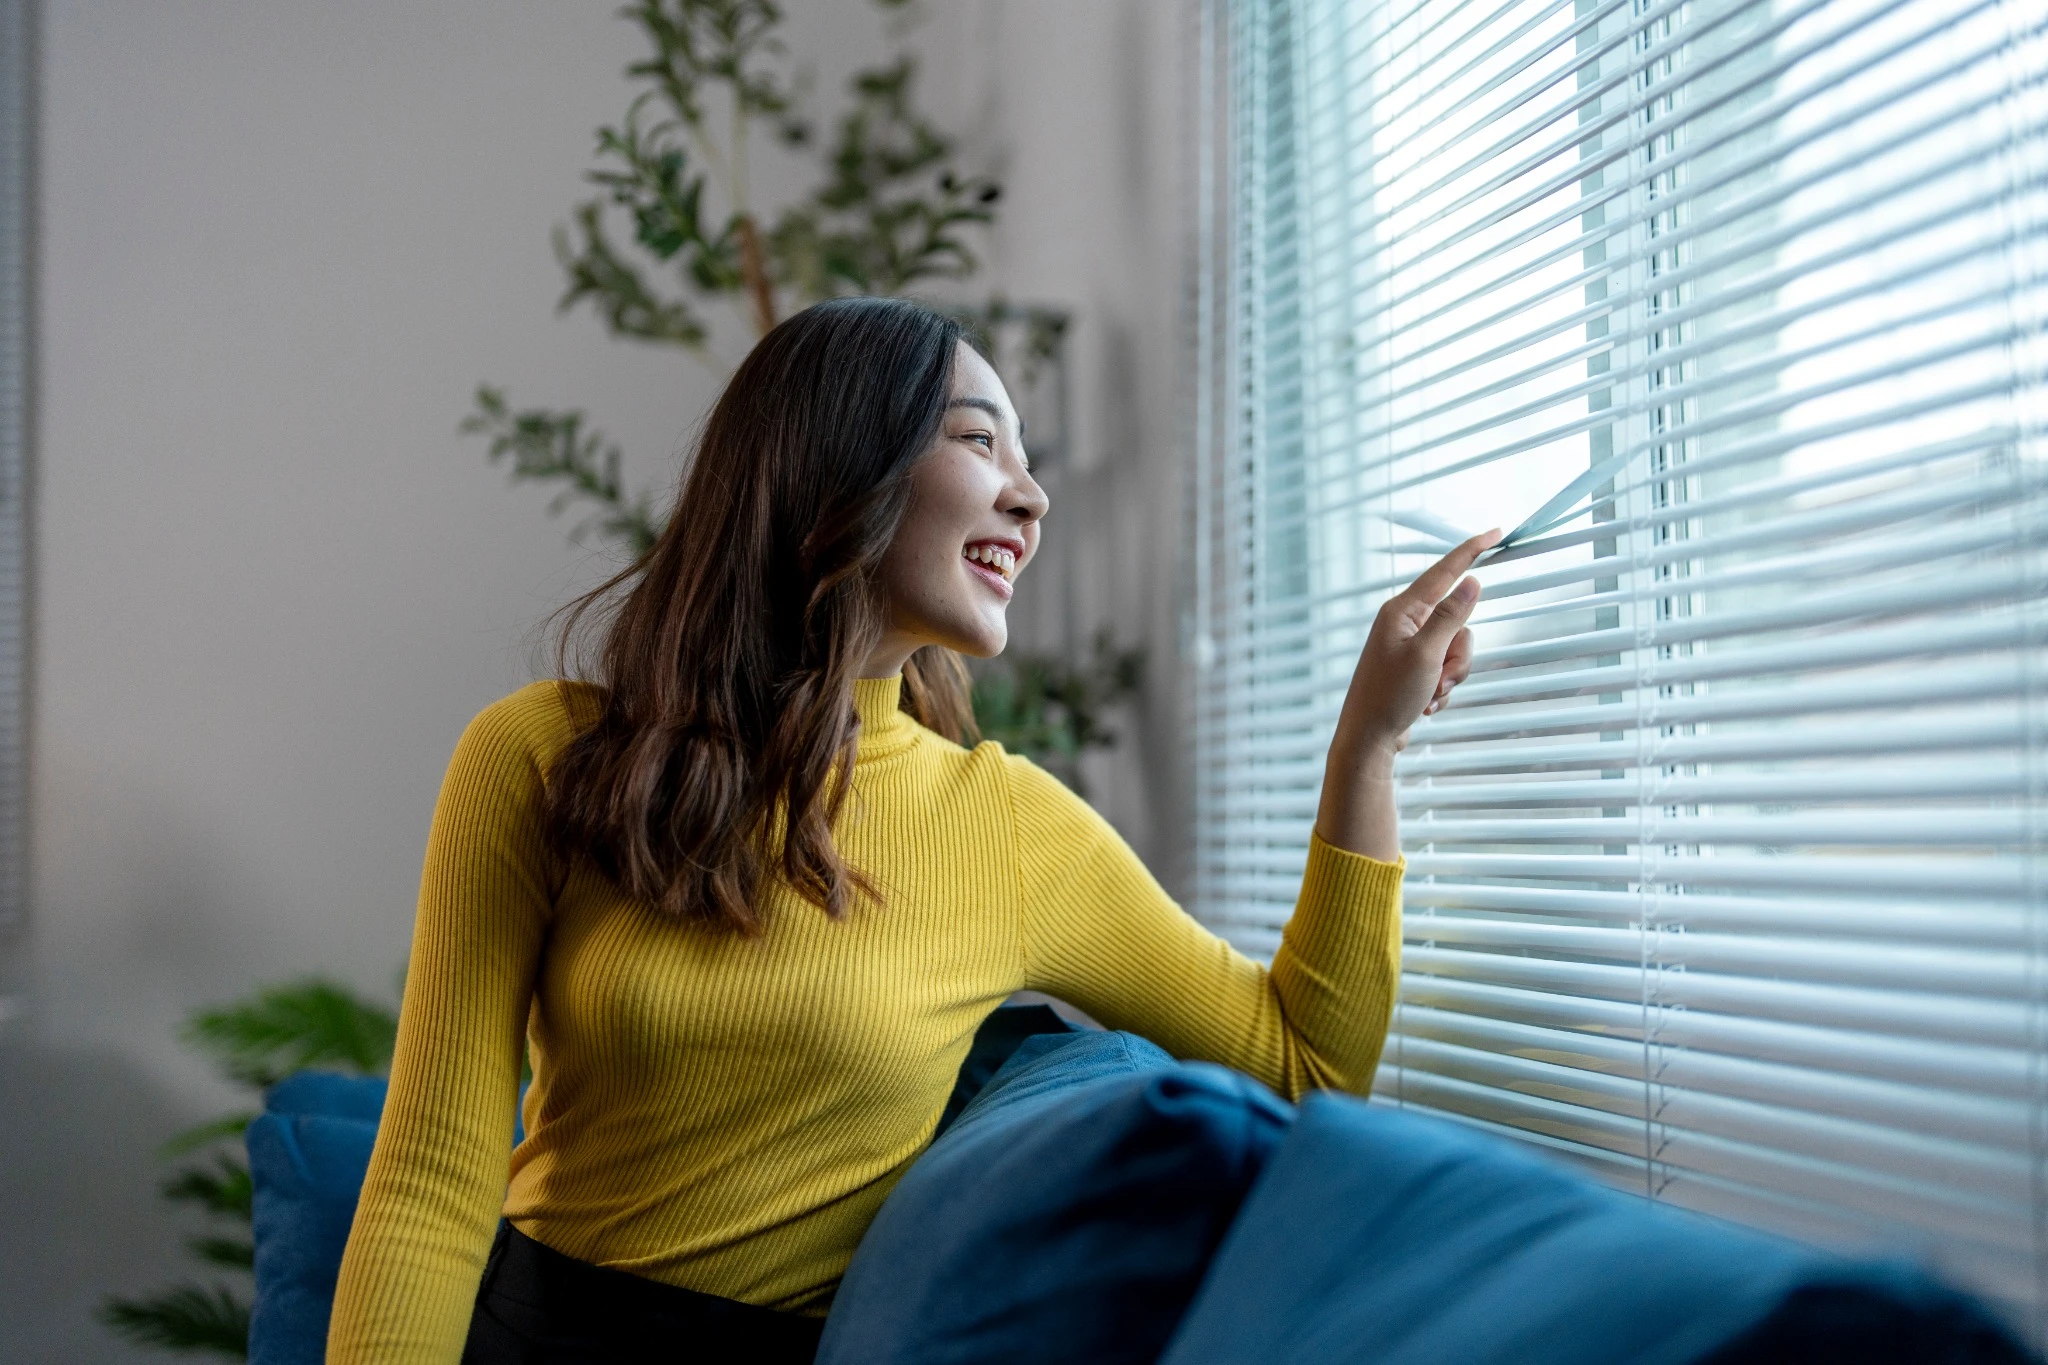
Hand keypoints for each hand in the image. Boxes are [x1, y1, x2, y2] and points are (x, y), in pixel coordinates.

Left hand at [1314, 529, 1498, 858]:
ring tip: (1429, 695)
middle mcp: (1403, 624)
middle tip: (1438, 679)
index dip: (1472, 551)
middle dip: (1458, 656)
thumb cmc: (1389, 697)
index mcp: (1401, 612)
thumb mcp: (1426, 655)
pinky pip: (1446, 668)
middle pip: (1458, 622)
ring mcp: (1409, 646)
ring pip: (1456, 648)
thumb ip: (1451, 617)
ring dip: (1451, 676)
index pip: (1444, 572)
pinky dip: (1442, 688)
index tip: (1496, 533)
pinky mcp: (1414, 667)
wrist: (1369, 741)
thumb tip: (1470, 582)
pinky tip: (1424, 705)